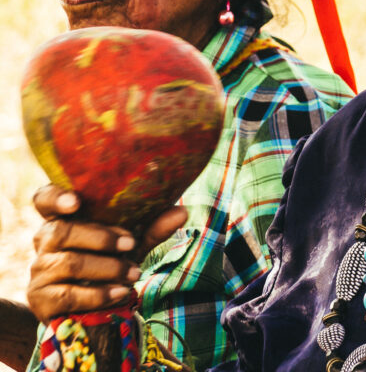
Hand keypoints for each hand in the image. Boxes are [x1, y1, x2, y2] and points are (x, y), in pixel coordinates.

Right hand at [26, 185, 187, 321]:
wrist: (93, 310)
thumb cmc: (110, 265)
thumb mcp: (131, 245)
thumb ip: (152, 228)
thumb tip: (181, 211)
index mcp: (63, 219)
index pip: (45, 199)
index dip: (56, 197)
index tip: (76, 202)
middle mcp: (45, 241)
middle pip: (62, 231)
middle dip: (100, 237)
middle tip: (130, 244)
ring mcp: (40, 270)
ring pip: (69, 263)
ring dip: (108, 268)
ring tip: (134, 274)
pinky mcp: (41, 299)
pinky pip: (69, 294)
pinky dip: (99, 294)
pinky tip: (121, 293)